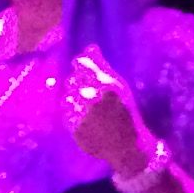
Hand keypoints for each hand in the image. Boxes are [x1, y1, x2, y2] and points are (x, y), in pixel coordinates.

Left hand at [63, 51, 154, 179]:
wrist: (128, 146)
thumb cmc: (124, 113)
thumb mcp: (119, 86)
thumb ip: (102, 66)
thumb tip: (89, 46)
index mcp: (108, 85)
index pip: (81, 65)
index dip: (79, 67)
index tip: (81, 71)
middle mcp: (95, 97)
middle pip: (71, 81)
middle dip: (75, 86)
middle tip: (86, 95)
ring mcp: (84, 114)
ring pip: (66, 97)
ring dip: (72, 101)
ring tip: (86, 108)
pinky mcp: (76, 128)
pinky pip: (66, 115)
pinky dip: (71, 115)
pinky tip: (84, 119)